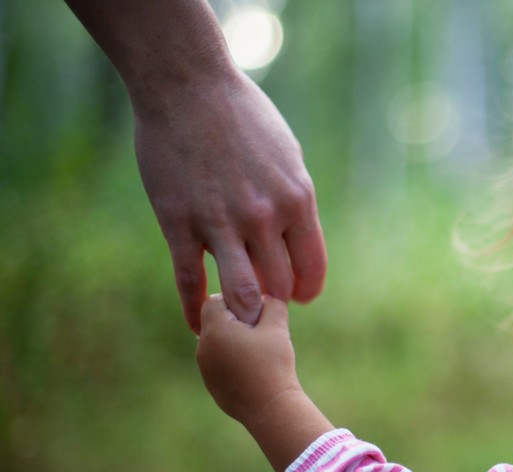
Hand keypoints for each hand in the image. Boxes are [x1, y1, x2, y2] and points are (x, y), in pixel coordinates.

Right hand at [134, 74, 326, 332]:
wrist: (187, 86)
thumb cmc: (243, 117)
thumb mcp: (287, 156)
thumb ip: (293, 201)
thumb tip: (295, 239)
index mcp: (297, 200)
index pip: (311, 269)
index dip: (305, 290)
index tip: (296, 295)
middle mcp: (264, 217)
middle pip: (278, 287)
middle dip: (273, 300)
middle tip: (262, 301)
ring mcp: (220, 223)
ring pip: (240, 294)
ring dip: (241, 311)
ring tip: (237, 315)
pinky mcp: (179, 224)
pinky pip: (189, 281)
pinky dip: (195, 309)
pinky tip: (198, 323)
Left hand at [196, 294, 298, 425]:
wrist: (270, 408)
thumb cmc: (273, 365)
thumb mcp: (278, 328)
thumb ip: (272, 304)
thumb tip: (266, 297)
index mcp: (214, 330)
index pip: (214, 300)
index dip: (235, 300)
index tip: (255, 313)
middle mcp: (203, 347)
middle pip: (214, 321)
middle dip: (234, 320)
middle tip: (260, 331)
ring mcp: (205, 368)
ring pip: (216, 342)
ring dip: (233, 340)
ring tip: (259, 352)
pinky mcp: (212, 384)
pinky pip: (219, 362)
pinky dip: (233, 360)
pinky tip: (254, 369)